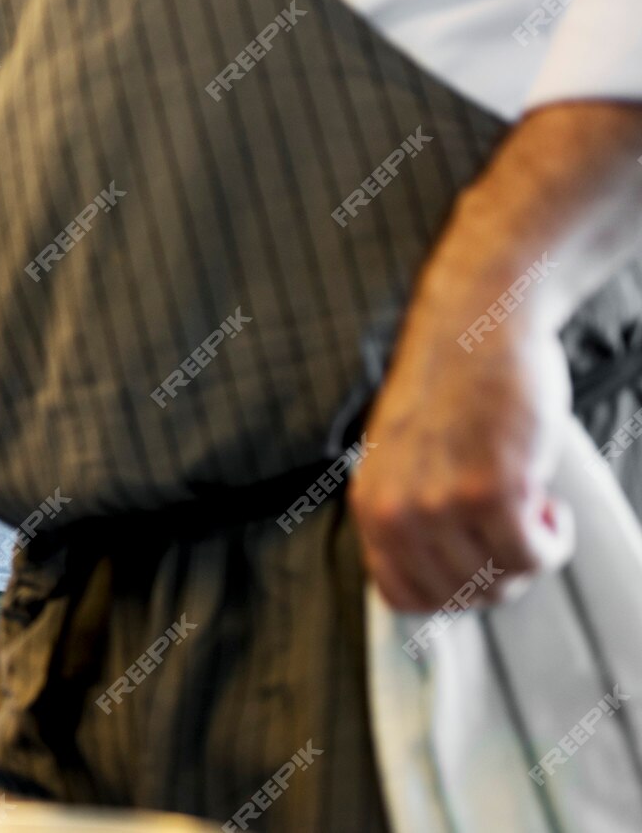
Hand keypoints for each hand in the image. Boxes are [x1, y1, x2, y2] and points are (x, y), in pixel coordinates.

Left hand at [352, 307, 574, 614]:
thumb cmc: (452, 389)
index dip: (450, 595)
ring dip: (530, 556)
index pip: (401, 597)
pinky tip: (549, 502)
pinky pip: (533, 556)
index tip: (477, 567)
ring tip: (532, 508)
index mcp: (370, 505)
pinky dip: (554, 542)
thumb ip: (412, 516)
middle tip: (516, 535)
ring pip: (500, 581)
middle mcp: (396, 511)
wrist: (475, 326)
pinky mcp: (491, 490)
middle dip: (499, 578)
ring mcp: (440, 504)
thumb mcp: (405, 461)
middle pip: (457, 598)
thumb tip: (442, 577)